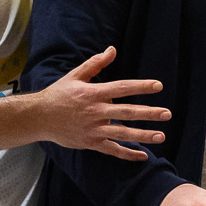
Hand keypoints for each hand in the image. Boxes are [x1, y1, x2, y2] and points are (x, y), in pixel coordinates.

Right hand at [38, 47, 169, 159]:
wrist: (39, 117)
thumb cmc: (58, 94)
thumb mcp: (75, 76)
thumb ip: (95, 64)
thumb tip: (112, 50)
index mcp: (93, 93)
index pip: (121, 88)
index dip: (140, 87)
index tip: (158, 86)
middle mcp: (95, 112)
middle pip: (126, 112)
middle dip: (149, 113)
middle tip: (167, 114)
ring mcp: (93, 129)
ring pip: (122, 133)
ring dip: (143, 135)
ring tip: (161, 136)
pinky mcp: (90, 143)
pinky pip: (112, 150)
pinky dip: (127, 154)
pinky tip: (143, 156)